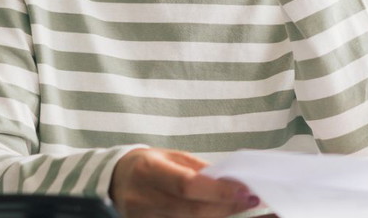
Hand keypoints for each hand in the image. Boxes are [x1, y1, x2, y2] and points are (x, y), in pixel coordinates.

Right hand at [109, 148, 258, 217]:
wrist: (116, 180)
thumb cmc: (149, 165)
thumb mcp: (172, 157)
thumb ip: (199, 170)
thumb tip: (231, 180)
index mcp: (149, 170)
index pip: (187, 185)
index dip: (218, 191)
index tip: (244, 190)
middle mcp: (144, 198)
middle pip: (191, 211)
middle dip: (225, 207)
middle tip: (250, 200)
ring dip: (218, 217)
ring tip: (240, 207)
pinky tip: (219, 214)